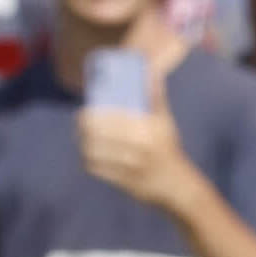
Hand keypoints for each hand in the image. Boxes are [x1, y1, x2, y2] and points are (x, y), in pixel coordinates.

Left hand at [73, 105, 202, 220]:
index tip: (82, 112)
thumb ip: (156, 97)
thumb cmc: (168, 148)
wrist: (176, 185)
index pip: (110, 119)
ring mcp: (129, 167)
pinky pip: (97, 170)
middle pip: (98, 135)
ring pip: (94, 153)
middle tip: (79, 124)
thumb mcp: (165, 122)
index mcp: (146, 129)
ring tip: (81, 138)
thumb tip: (150, 71)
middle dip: (83, 128)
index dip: (90, 116)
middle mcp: (138, 148)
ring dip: (83, 145)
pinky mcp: (123, 182)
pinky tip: (87, 155)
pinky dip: (88, 161)